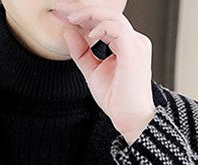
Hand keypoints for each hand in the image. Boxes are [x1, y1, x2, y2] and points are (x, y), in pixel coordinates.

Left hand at [51, 0, 155, 143]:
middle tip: (61, 9)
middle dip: (83, 10)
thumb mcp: (93, 72)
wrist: (131, 120)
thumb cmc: (117, 101)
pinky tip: (89, 32)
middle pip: (108, 15)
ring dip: (90, 14)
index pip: (104, 22)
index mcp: (126, 45)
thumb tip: (68, 32)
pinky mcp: (133, 52)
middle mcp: (134, 41)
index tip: (61, 15)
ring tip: (71, 17)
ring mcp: (136, 45)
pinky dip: (102, 26)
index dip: (82, 16)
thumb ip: (81, 52)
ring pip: (113, 17)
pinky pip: (118, 29)